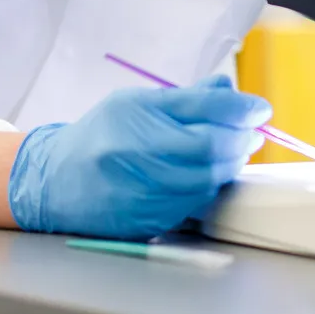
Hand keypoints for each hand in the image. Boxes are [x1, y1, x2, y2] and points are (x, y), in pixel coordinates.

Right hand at [7, 77, 270, 237]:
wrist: (55, 182)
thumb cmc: (102, 135)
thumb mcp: (138, 102)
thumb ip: (188, 98)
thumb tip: (231, 92)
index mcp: (137, 115)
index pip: (206, 111)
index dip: (242, 109)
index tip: (260, 109)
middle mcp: (138, 154)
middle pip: (212, 148)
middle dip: (240, 139)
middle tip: (249, 133)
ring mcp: (142, 191)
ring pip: (208, 180)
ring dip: (228, 165)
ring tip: (230, 153)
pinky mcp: (145, 221)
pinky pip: (193, 204)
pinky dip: (207, 188)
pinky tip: (204, 177)